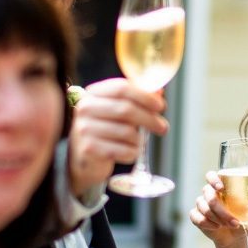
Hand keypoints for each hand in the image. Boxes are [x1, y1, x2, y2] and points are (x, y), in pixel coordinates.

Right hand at [67, 78, 168, 194]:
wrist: (84, 159)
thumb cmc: (105, 131)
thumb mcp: (117, 111)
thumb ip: (136, 99)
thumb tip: (159, 92)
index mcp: (93, 93)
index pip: (122, 88)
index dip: (145, 96)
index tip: (161, 106)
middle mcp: (85, 108)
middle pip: (126, 109)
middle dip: (150, 119)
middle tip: (163, 128)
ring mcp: (85, 129)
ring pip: (127, 132)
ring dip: (140, 140)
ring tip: (138, 142)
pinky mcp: (89, 149)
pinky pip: (123, 150)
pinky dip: (132, 153)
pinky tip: (129, 153)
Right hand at [188, 171, 247, 247]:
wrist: (235, 235)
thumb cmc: (244, 215)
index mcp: (220, 186)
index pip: (210, 175)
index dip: (213, 179)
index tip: (221, 187)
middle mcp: (208, 193)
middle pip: (208, 195)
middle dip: (220, 209)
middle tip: (233, 220)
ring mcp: (200, 204)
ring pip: (203, 207)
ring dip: (217, 218)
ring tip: (230, 225)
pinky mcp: (196, 216)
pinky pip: (197, 217)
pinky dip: (207, 223)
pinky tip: (216, 227)